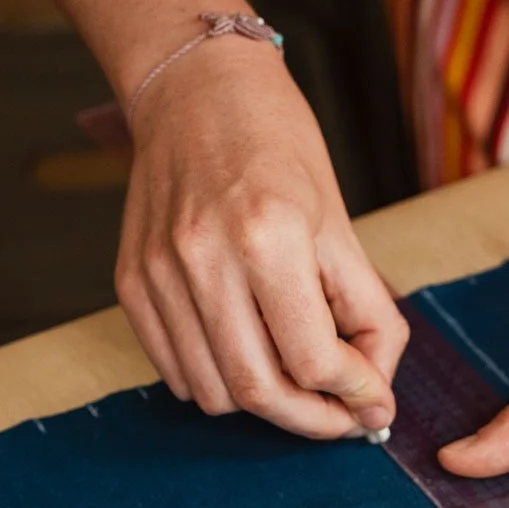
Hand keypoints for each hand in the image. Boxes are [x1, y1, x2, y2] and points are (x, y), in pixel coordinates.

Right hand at [116, 42, 408, 436]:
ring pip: (214, 394)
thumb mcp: (340, 225)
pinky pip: (175, 372)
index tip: (371, 401)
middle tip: (338, 417)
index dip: (353, 395)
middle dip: (310, 421)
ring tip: (292, 376)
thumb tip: (377, 401)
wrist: (195, 86)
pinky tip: (244, 350)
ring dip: (263, 404)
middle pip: (258, 391)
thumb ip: (367, 315)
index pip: (313, 360)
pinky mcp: (131, 282)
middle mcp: (204, 257)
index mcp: (268, 236)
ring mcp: (159, 273)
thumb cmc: (279, 147)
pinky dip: (216, 383)